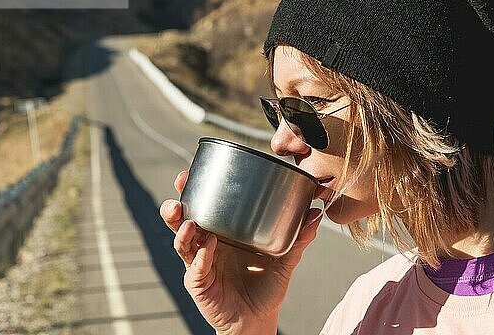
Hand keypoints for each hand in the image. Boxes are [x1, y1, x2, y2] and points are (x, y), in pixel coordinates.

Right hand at [160, 171, 322, 334]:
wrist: (259, 320)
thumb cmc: (267, 286)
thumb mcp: (284, 258)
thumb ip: (298, 237)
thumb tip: (316, 212)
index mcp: (222, 233)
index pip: (203, 207)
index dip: (194, 190)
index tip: (191, 173)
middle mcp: (206, 245)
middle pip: (183, 220)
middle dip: (178, 203)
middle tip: (180, 187)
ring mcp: (200, 264)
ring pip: (182, 242)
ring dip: (182, 228)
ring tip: (189, 220)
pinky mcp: (199, 284)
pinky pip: (196, 267)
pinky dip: (201, 255)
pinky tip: (209, 245)